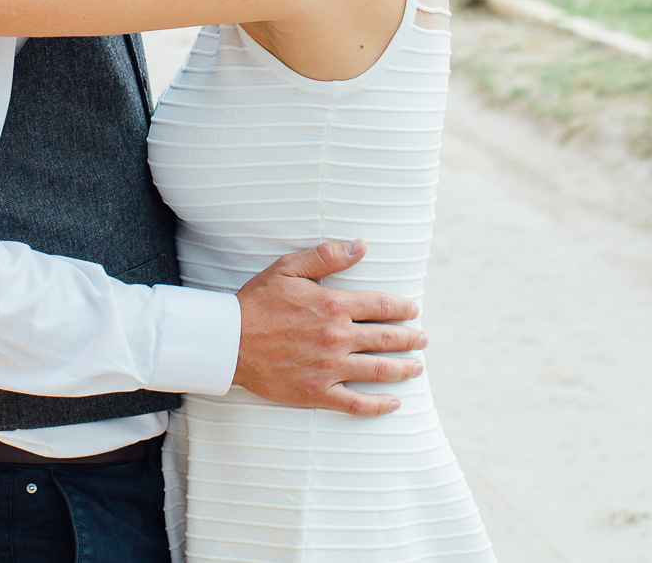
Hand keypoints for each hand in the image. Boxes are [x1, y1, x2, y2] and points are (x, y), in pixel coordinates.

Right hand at [232, 241, 427, 416]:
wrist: (228, 342)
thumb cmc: (257, 302)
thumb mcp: (288, 268)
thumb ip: (326, 256)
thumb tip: (360, 246)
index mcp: (333, 305)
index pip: (381, 306)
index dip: (402, 308)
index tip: (413, 310)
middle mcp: (337, 337)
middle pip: (387, 338)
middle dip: (411, 339)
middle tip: (423, 339)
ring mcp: (329, 367)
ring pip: (379, 370)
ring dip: (403, 369)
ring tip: (417, 367)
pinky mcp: (318, 392)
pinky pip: (356, 403)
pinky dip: (379, 405)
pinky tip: (393, 403)